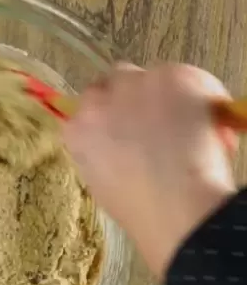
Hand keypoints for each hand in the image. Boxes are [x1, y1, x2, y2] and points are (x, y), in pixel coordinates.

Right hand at [63, 63, 236, 277]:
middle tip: (157, 119)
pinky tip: (205, 127)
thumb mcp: (101, 181)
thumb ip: (102, 151)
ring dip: (165, 93)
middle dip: (135, 94)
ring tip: (185, 126)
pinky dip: (199, 96)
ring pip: (152, 76)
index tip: (127, 127)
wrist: (174, 206)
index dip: (111, 114)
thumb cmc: (140, 209)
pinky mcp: (171, 77)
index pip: (88, 107)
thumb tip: (122, 141)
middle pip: (115, 79)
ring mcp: (135, 86)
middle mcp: (99, 102)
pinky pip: (187, 78)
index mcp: (78, 131)